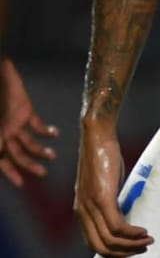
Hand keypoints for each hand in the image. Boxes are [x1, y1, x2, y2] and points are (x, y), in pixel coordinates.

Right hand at [0, 57, 59, 186]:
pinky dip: (47, 131)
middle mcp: (4, 131)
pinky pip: (37, 125)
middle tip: (43, 173)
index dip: (9, 171)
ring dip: (41, 150)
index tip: (21, 184)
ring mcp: (15, 122)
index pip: (1, 158)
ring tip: (52, 155)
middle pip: (17, 153)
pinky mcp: (25, 111)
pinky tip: (55, 134)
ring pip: (29, 142)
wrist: (0, 73)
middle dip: (29, 164)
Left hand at [73, 118, 152, 257]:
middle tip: (143, 249)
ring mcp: (91, 205)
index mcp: (81, 210)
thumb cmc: (104, 159)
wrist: (97, 136)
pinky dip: (132, 233)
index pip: (92, 243)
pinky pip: (117, 226)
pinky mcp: (102, 198)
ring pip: (110, 239)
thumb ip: (110, 203)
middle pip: (100, 247)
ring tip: (149, 240)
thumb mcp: (105, 186)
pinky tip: (144, 230)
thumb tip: (125, 216)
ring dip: (132, 244)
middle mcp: (82, 211)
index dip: (111, 255)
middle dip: (123, 253)